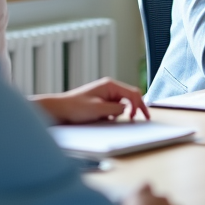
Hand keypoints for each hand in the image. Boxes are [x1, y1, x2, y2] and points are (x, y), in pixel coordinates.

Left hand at [33, 77, 149, 124]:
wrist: (59, 110)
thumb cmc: (75, 107)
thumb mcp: (98, 109)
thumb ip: (116, 108)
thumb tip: (127, 109)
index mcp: (110, 85)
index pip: (132, 93)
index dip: (140, 104)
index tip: (144, 115)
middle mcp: (109, 88)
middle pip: (129, 97)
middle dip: (133, 108)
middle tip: (139, 119)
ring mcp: (105, 94)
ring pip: (121, 103)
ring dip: (120, 112)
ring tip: (110, 118)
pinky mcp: (101, 102)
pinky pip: (113, 108)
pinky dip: (113, 114)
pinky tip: (105, 118)